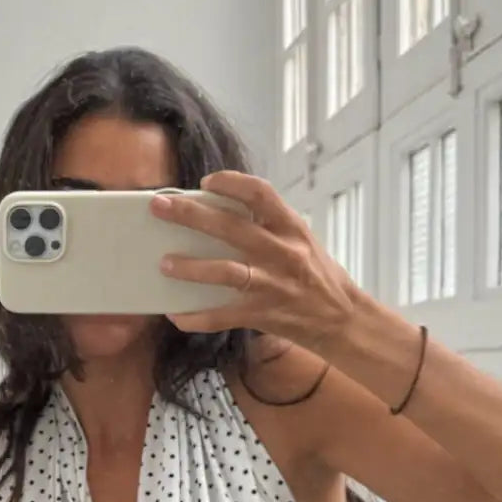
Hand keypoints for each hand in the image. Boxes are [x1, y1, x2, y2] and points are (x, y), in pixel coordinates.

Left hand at [153, 171, 357, 352]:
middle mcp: (282, 253)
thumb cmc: (316, 275)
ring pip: (225, 272)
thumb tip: (220, 213)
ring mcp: (271, 285)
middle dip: (190, 215)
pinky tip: (175, 314)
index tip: (206, 182)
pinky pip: (223, 316)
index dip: (230, 183)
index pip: (260, 193)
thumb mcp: (301, 240)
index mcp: (291, 228)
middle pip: (230, 228)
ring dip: (191, 267)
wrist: (342, 319)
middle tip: (159, 207)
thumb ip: (269, 226)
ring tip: (164, 264)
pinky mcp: (263, 314)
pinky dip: (196, 317)